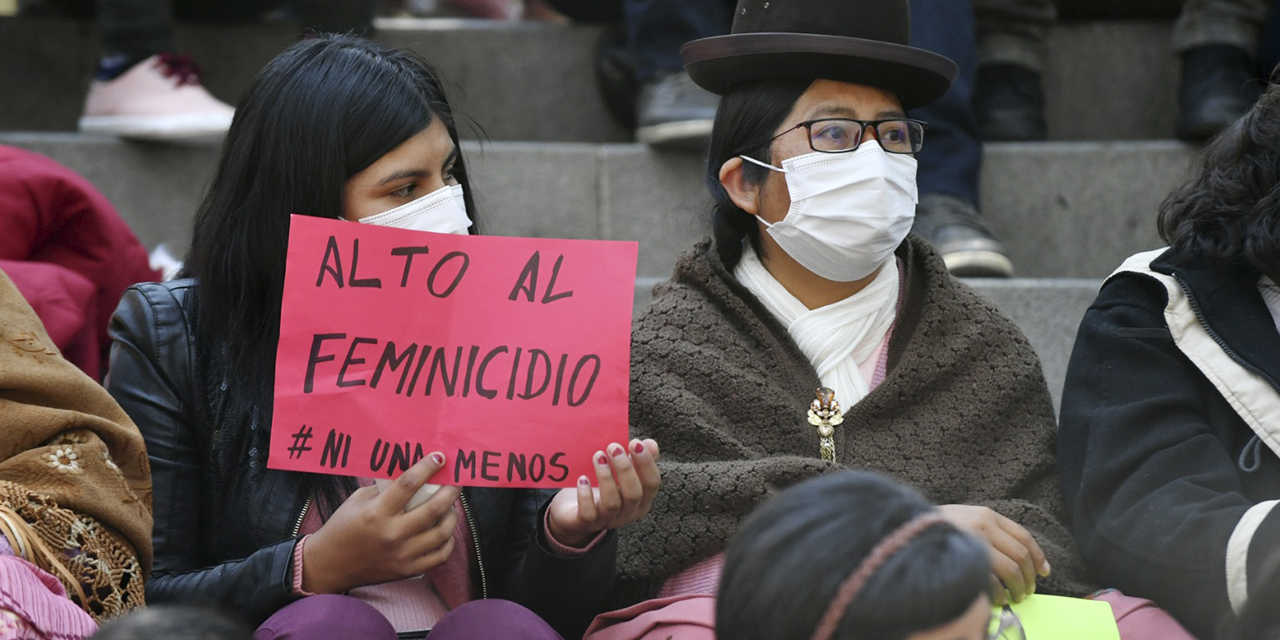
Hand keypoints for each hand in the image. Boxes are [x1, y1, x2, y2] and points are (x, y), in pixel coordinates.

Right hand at [302, 453, 461, 593]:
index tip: (440, 458)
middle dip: (450, 491)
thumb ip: (384, 489)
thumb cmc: (342, 528)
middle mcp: (392, 534)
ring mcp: (402, 554)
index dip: (427, 468)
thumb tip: (412, 473)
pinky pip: (439, 556)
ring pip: (442, 533)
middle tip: (456, 482)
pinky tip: (445, 532)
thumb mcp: (357, 501)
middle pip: (433, 508)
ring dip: (452, 515)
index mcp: (376, 513)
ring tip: (451, 507)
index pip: (408, 484)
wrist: (329, 565)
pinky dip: (448, 542)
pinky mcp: (407, 570)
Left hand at [546, 439, 660, 547]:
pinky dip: (585, 495)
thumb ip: (637, 459)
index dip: (646, 463)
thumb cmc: (604, 487)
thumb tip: (650, 443)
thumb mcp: (622, 473)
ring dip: (605, 477)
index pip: (652, 483)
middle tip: (613, 447)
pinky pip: (588, 513)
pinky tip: (582, 479)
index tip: (635, 442)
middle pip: (633, 494)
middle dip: (624, 468)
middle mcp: (628, 512)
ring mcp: (608, 519)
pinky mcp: (587, 523)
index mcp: (642, 499)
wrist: (576, 513)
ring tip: (598, 457)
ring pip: (611, 503)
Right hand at [938, 504, 1049, 604]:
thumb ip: (986, 530)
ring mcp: (974, 542)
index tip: (1044, 572)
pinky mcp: (964, 558)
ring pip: (1011, 569)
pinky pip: (991, 581)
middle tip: (1028, 591)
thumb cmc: (935, 528)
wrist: (905, 528)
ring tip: (1015, 598)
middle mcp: (983, 525)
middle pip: (1020, 555)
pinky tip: (998, 599)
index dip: (1038, 556)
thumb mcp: (963, 518)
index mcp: (986, 515)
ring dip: (1017, 588)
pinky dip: (998, 593)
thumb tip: (1013, 557)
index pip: (1023, 536)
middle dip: (1028, 577)